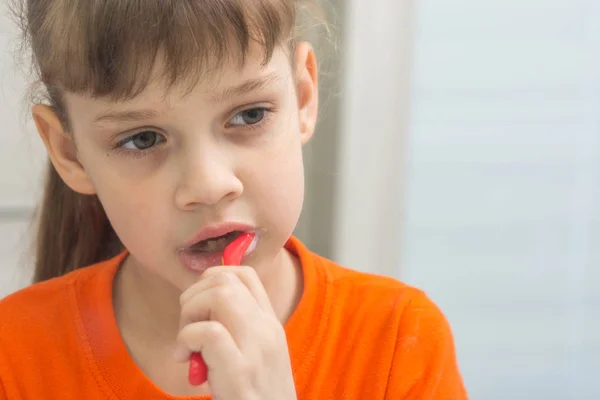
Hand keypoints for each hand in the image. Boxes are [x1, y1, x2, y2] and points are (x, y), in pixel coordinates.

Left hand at [174, 266, 296, 399]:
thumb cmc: (256, 395)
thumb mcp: (255, 354)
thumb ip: (237, 329)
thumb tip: (199, 305)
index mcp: (270, 323)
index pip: (246, 274)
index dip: (214, 276)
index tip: (198, 302)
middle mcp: (267, 329)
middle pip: (226, 280)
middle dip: (194, 295)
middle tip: (187, 325)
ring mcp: (257, 347)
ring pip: (219, 295)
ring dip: (190, 313)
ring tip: (186, 342)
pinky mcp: (240, 370)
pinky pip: (207, 332)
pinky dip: (187, 338)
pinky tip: (186, 359)